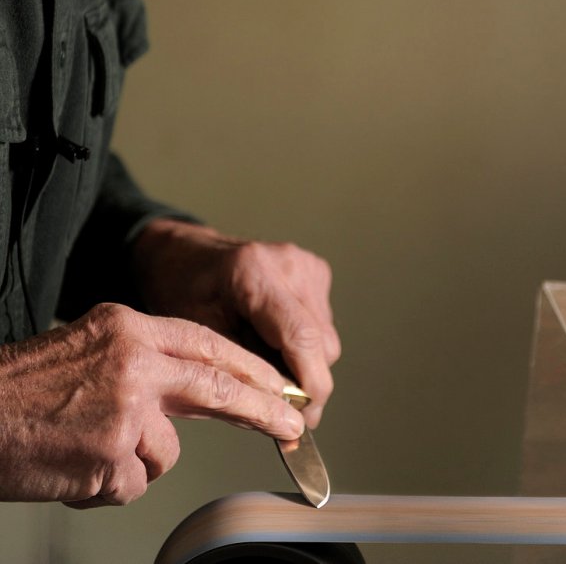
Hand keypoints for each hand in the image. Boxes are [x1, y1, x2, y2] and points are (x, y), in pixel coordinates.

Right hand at [0, 303, 302, 507]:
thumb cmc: (23, 389)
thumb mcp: (90, 347)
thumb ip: (141, 361)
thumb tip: (187, 391)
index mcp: (127, 326)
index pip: (205, 343)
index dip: (246, 367)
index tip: (277, 384)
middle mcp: (132, 358)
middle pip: (216, 384)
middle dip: (261, 407)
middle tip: (292, 422)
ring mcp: (124, 405)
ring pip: (165, 450)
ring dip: (133, 461)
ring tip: (85, 448)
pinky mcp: (111, 452)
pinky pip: (131, 483)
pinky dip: (106, 486)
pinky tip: (73, 467)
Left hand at [132, 221, 340, 427]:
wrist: (185, 253)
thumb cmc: (181, 290)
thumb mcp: (198, 335)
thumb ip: (240, 372)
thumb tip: (276, 414)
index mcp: (255, 274)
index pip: (301, 336)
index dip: (310, 384)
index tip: (305, 420)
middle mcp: (289, 264)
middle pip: (321, 343)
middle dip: (305, 382)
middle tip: (274, 404)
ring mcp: (305, 264)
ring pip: (326, 339)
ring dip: (303, 362)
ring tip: (262, 357)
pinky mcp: (315, 270)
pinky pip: (322, 324)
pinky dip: (302, 342)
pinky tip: (270, 336)